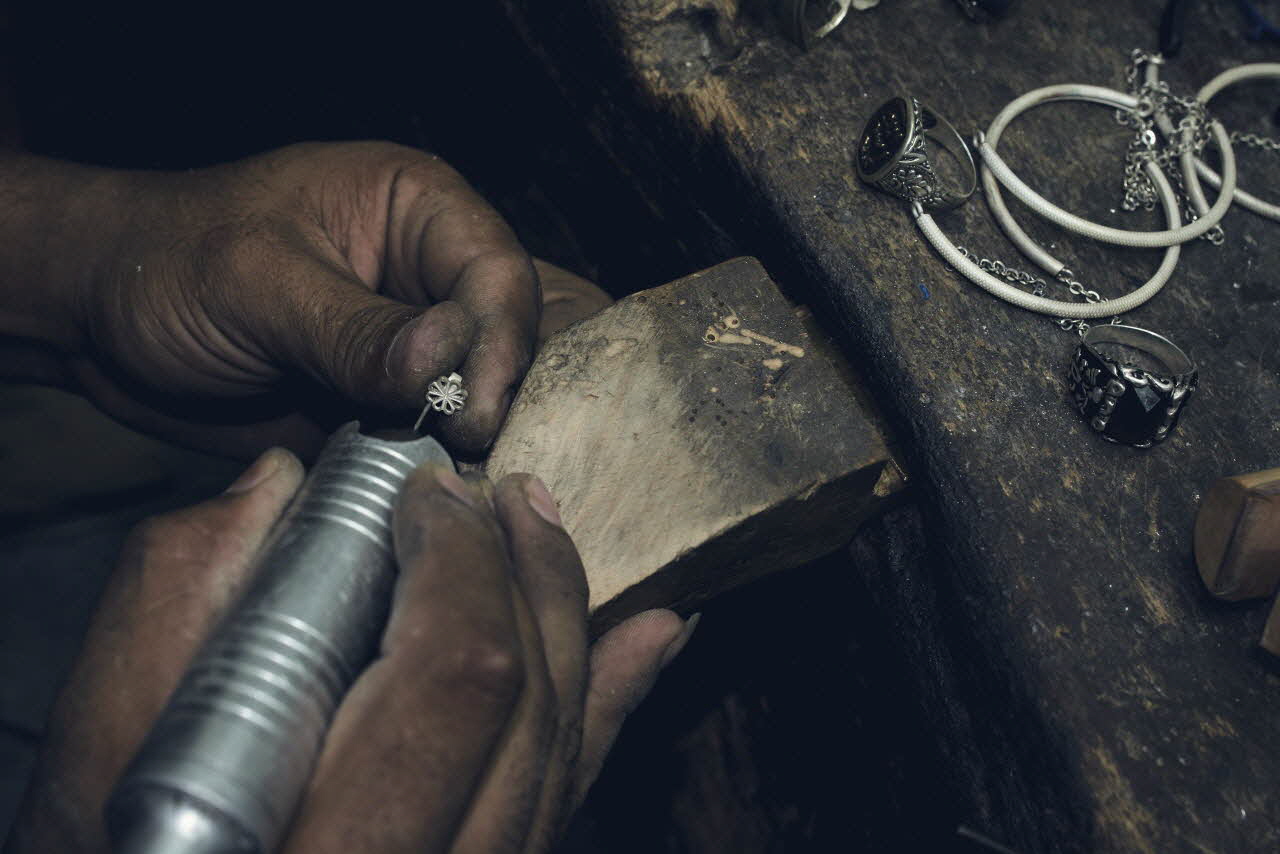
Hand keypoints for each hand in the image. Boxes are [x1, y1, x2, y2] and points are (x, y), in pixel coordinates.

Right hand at [8, 451, 692, 852]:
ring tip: (545, 525)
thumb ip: (176, 605)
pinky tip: (652, 632)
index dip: (462, 563)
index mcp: (341, 846)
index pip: (460, 675)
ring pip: (567, 741)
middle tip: (498, 495)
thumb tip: (278, 486)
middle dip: (523, 572)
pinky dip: (617, 698)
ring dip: (571, 614)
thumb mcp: (101, 752)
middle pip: (532, 700)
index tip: (430, 495)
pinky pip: (576, 786)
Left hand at [69, 143, 544, 456]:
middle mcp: (426, 276)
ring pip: (473, 393)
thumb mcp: (258, 281)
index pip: (495, 272)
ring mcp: (407, 345)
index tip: (470, 403)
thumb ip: (353, 326)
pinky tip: (424, 488)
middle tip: (467, 447)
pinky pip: (428, 438)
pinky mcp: (382, 403)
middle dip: (491, 392)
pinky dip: (429, 465)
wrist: (96, 318)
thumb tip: (440, 364)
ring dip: (466, 436)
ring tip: (453, 475)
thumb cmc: (164, 260)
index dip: (496, 338)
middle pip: (503, 337)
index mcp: (415, 209)